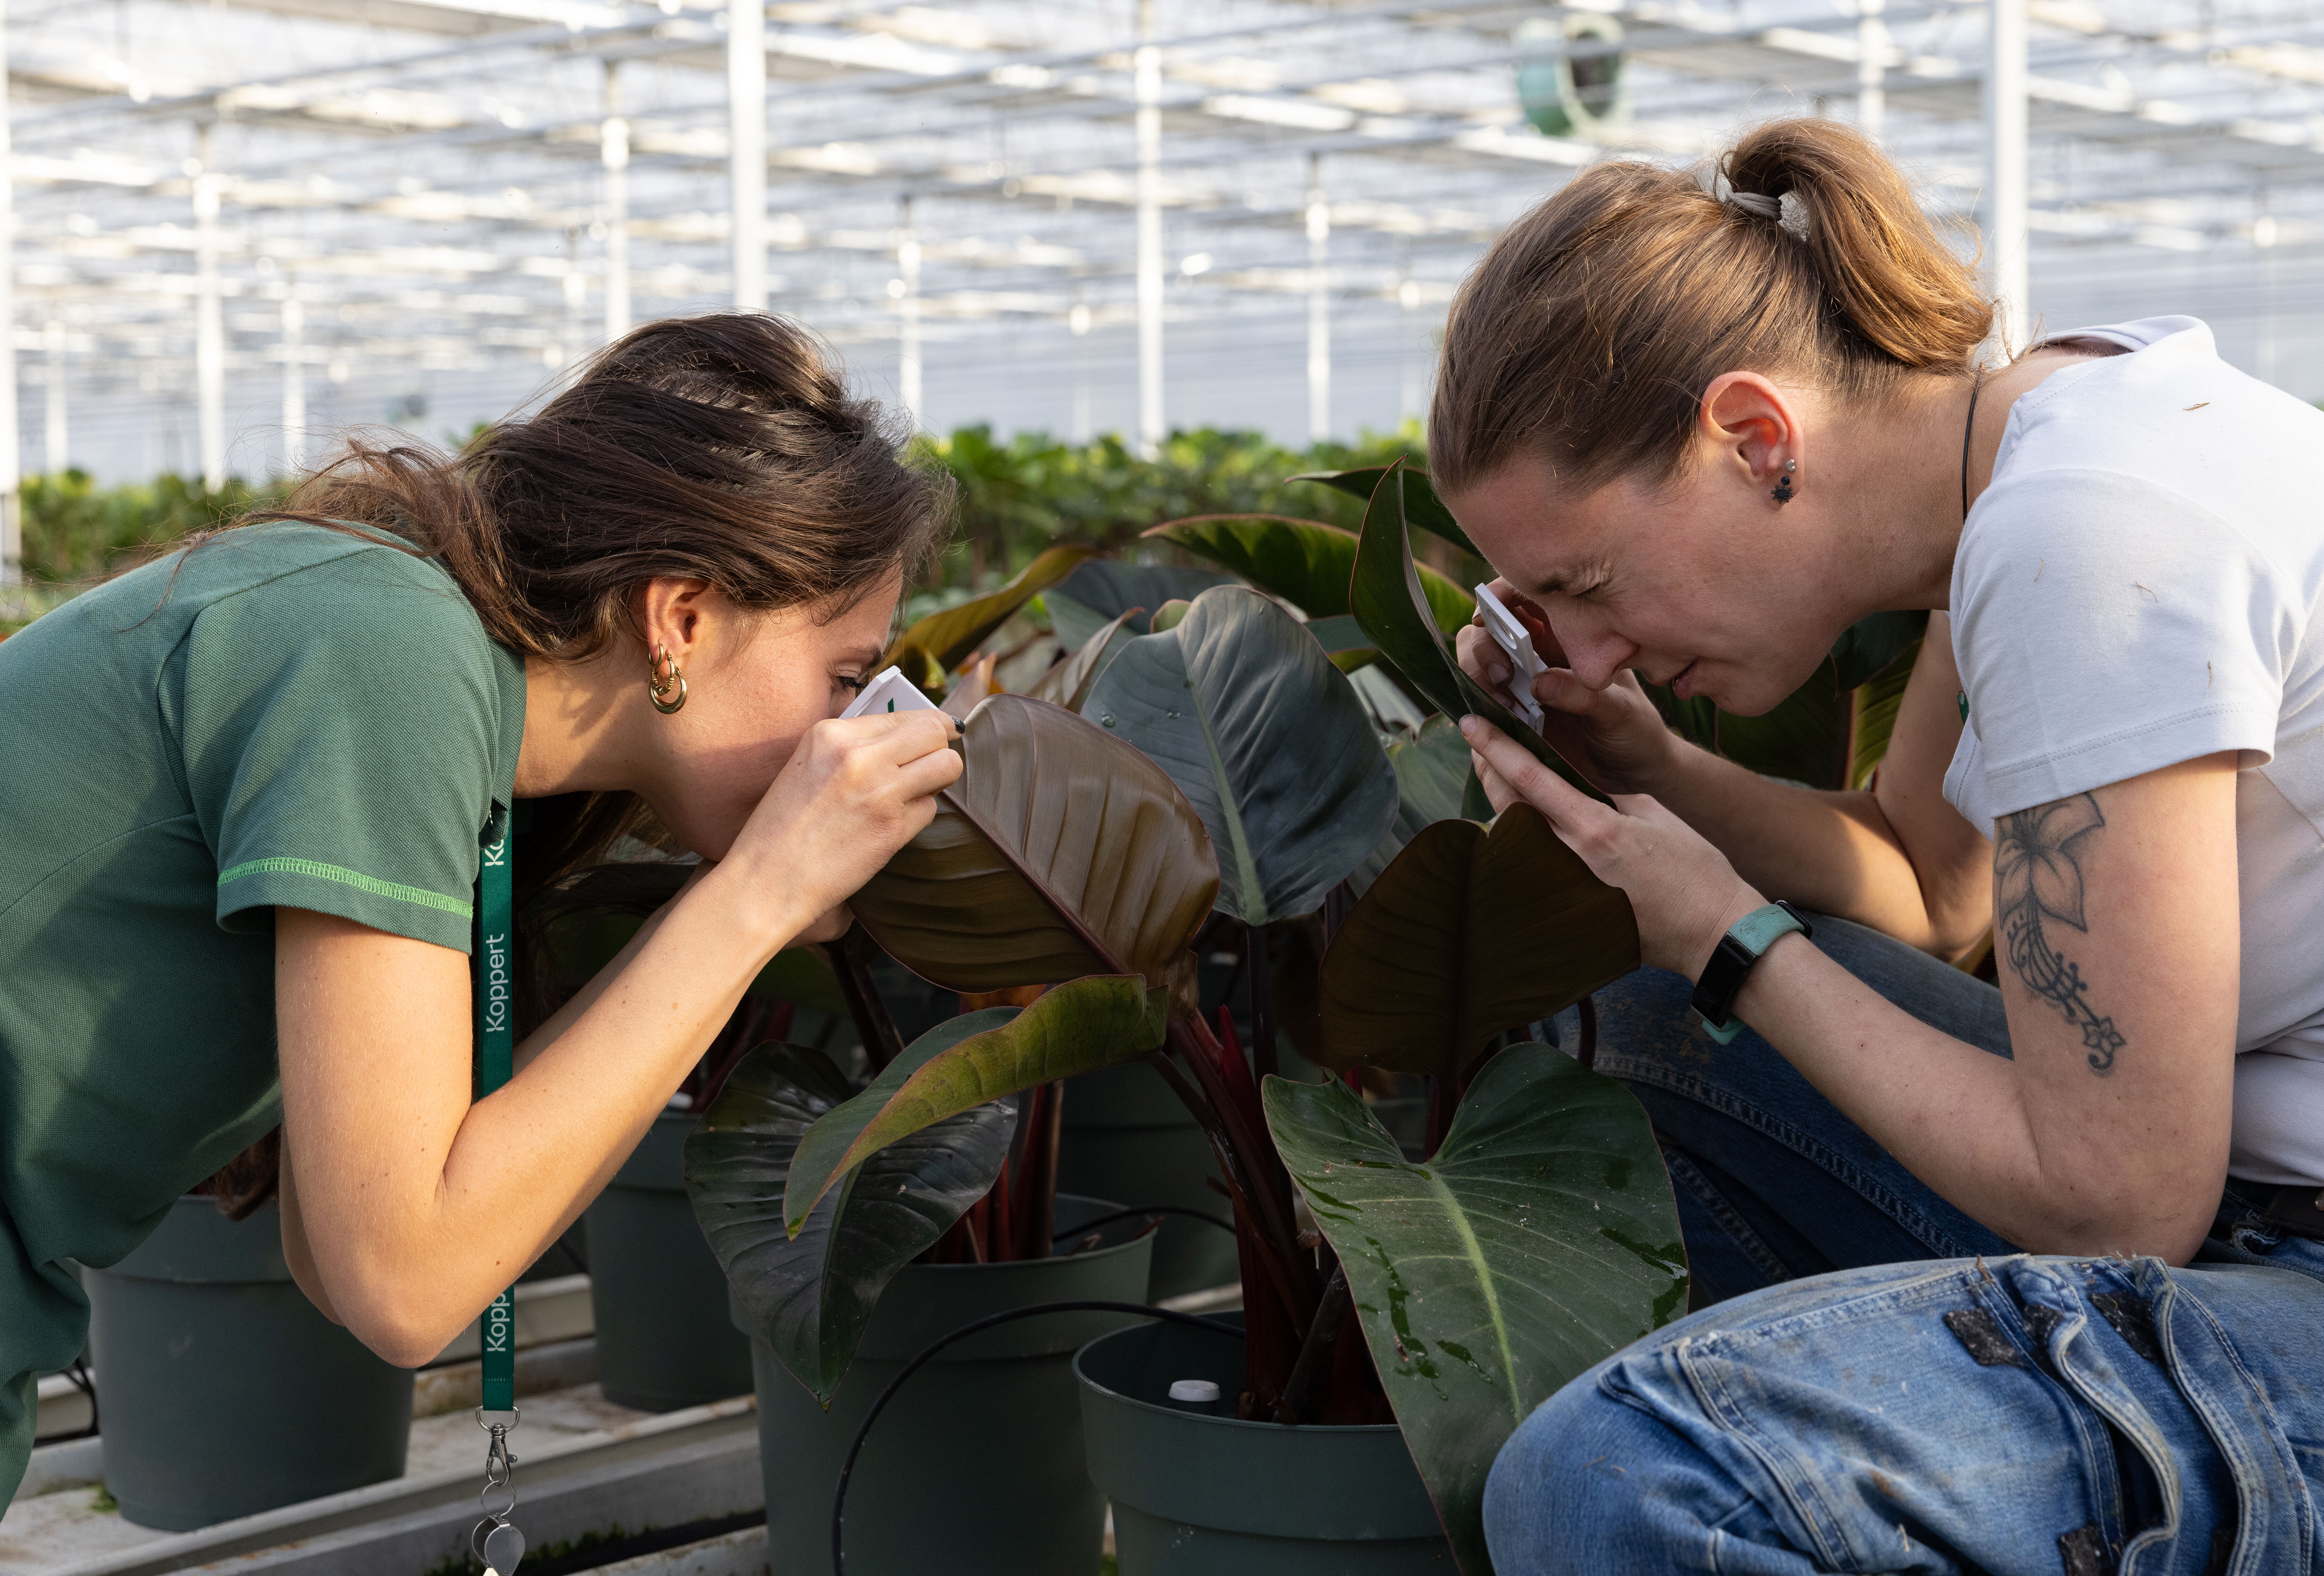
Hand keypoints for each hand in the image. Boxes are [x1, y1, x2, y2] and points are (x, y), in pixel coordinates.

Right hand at [722, 711, 961, 939]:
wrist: (766, 879)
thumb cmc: (782, 828)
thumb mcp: (808, 766)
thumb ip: (853, 748)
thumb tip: (903, 738)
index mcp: (831, 734)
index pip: (902, 715)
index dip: (926, 728)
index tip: (934, 737)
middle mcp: (857, 755)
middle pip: (934, 730)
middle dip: (939, 747)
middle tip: (929, 766)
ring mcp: (878, 790)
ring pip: (946, 765)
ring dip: (939, 779)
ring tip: (915, 793)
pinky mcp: (892, 827)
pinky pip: (930, 808)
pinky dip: (918, 816)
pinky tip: (888, 826)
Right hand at [1456, 583, 1681, 795]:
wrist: (1636, 770)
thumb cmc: (1636, 729)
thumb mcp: (1619, 709)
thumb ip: (1583, 694)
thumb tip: (1539, 684)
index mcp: (1567, 635)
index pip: (1523, 599)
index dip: (1498, 598)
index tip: (1488, 619)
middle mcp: (1539, 654)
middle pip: (1489, 629)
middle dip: (1485, 645)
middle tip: (1503, 674)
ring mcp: (1522, 684)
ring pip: (1479, 662)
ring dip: (1480, 676)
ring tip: (1505, 703)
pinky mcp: (1513, 715)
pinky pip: (1483, 699)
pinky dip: (1482, 705)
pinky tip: (1505, 719)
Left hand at [1461, 715, 1759, 978]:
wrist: (1713, 932)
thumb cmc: (1695, 872)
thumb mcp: (1655, 815)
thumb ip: (1610, 798)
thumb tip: (1579, 789)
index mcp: (1594, 827)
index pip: (1529, 778)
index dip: (1495, 748)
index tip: (1471, 724)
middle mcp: (1571, 857)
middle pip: (1507, 806)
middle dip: (1486, 770)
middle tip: (1476, 742)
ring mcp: (1566, 885)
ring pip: (1512, 836)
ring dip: (1498, 802)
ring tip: (1491, 772)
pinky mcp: (1570, 906)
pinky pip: (1531, 865)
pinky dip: (1518, 838)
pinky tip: (1516, 821)